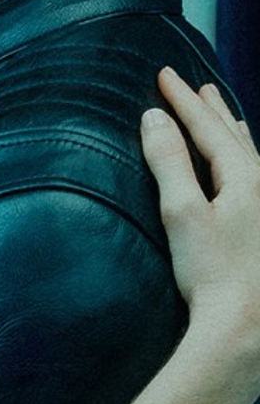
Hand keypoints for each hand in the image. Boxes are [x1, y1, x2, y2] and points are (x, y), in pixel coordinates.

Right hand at [141, 68, 259, 359]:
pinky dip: (249, 160)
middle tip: (197, 86)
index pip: (207, 127)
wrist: (249, 328)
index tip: (163, 74)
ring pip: (254, 157)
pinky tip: (248, 168)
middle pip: (236, 137)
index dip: (183, 100)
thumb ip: (168, 161)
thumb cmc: (213, 273)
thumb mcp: (182, 213)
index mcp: (245, 179)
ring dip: (234, 133)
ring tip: (225, 117)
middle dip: (212, 110)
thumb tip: (154, 117)